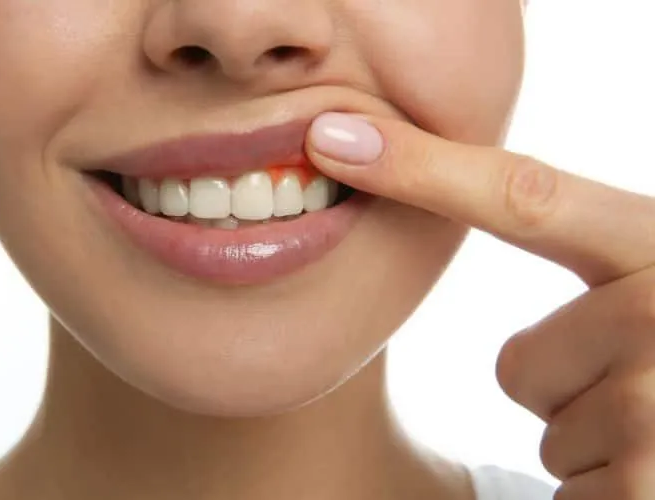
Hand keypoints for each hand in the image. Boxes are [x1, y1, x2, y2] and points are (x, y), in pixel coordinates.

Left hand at [305, 112, 654, 498]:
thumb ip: (609, 269)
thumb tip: (503, 285)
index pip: (525, 199)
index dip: (422, 169)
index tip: (334, 138)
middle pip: (520, 361)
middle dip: (570, 387)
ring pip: (547, 427)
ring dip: (597, 441)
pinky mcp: (647, 491)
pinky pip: (566, 489)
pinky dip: (608, 495)